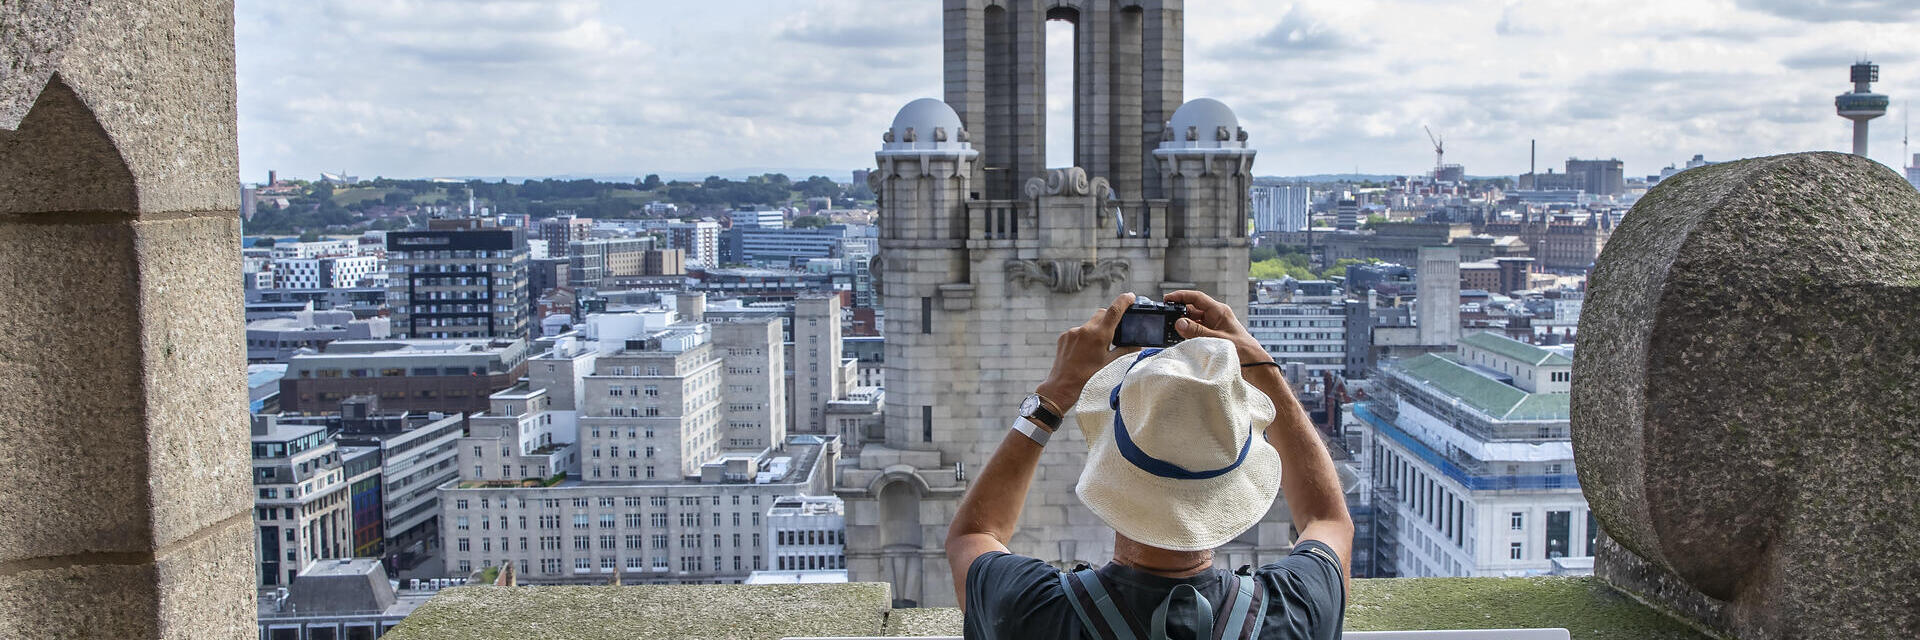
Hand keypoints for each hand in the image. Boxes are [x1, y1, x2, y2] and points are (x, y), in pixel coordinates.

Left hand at [1035, 292, 1140, 407]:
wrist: (1062, 386)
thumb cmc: (1087, 377)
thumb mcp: (1110, 364)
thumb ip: (1125, 350)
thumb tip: (1137, 344)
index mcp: (1099, 335)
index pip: (1114, 310)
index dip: (1124, 301)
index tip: (1131, 296)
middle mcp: (1085, 330)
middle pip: (1102, 314)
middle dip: (1110, 318)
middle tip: (1115, 330)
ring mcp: (1072, 332)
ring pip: (1090, 323)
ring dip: (1096, 329)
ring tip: (1097, 347)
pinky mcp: (1064, 337)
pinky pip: (1078, 331)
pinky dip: (1084, 336)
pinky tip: (1084, 351)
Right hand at [1164, 290, 1267, 362]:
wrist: (1253, 363)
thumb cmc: (1242, 349)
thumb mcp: (1217, 338)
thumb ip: (1197, 331)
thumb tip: (1179, 323)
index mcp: (1219, 311)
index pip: (1197, 298)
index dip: (1181, 296)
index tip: (1167, 299)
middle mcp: (1215, 316)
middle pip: (1193, 309)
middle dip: (1180, 313)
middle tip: (1166, 318)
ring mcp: (1213, 326)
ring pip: (1193, 321)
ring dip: (1184, 326)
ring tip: (1173, 331)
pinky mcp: (1211, 336)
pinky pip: (1196, 332)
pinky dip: (1188, 334)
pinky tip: (1182, 339)